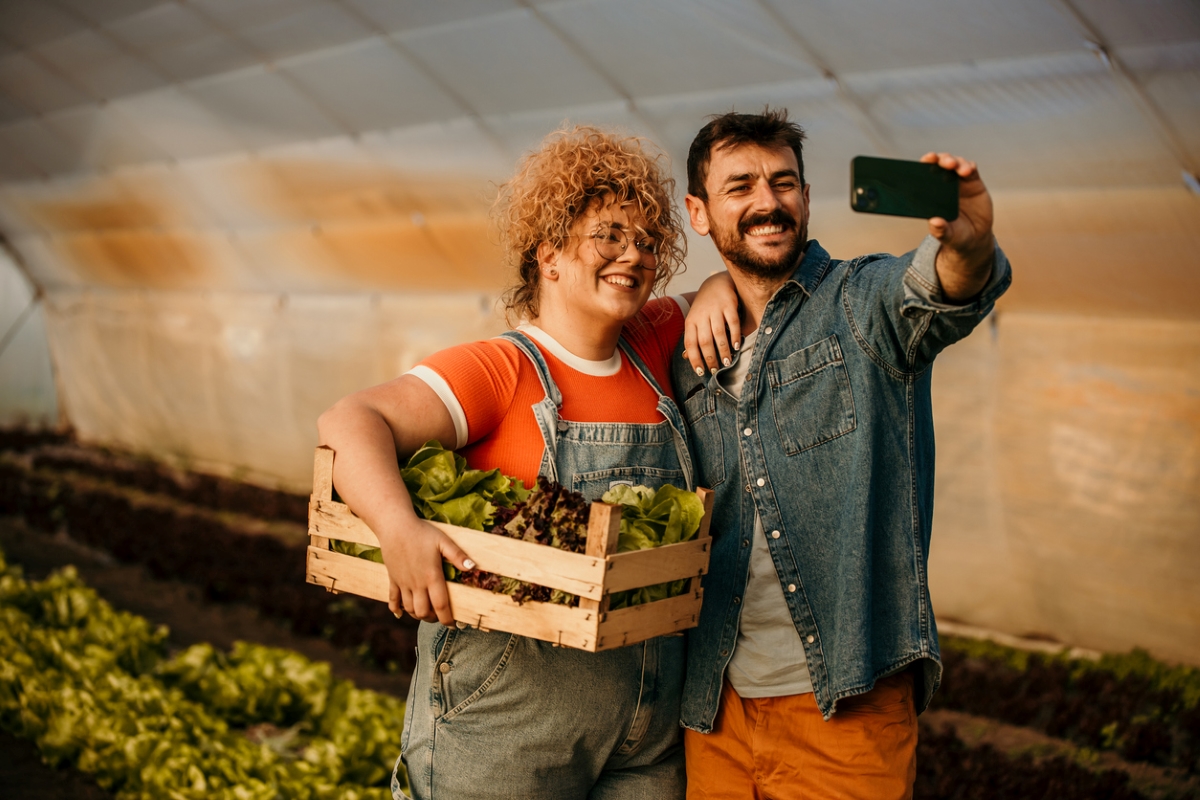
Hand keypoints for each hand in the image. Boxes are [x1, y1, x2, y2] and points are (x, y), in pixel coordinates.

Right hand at [378, 516, 473, 624]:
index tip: (453, 625)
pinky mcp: (392, 579)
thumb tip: (473, 567)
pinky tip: (400, 613)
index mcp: (431, 576)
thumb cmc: (421, 532)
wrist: (395, 526)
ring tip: (426, 613)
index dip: (447, 619)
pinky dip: (396, 609)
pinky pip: (392, 600)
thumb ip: (458, 555)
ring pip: (409, 609)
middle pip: (423, 612)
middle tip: (441, 617)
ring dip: (418, 615)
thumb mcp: (443, 541)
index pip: (440, 605)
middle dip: (433, 619)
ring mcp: (403, 583)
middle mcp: (416, 583)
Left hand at [684, 272, 740, 375]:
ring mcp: (715, 309)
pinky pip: (732, 322)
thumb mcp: (695, 321)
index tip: (701, 372)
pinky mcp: (728, 304)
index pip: (690, 343)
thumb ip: (693, 338)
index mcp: (690, 321)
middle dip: (710, 358)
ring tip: (727, 362)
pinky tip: (737, 346)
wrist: (716, 283)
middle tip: (716, 370)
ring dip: (723, 350)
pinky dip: (735, 335)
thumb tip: (687, 357)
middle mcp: (701, 315)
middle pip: (704, 341)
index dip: (695, 359)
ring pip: (718, 333)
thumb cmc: (704, 308)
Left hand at [920, 152, 995, 300]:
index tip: (925, 161)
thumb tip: (934, 222)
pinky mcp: (973, 182)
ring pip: (955, 163)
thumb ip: (941, 231)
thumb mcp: (948, 236)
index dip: (924, 165)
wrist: (975, 237)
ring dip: (955, 162)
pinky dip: (969, 166)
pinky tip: (968, 170)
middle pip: (939, 164)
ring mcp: (958, 182)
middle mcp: (943, 185)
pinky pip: (970, 169)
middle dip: (940, 159)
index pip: (924, 175)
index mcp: (931, 195)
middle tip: (942, 161)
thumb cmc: (956, 235)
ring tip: (959, 169)